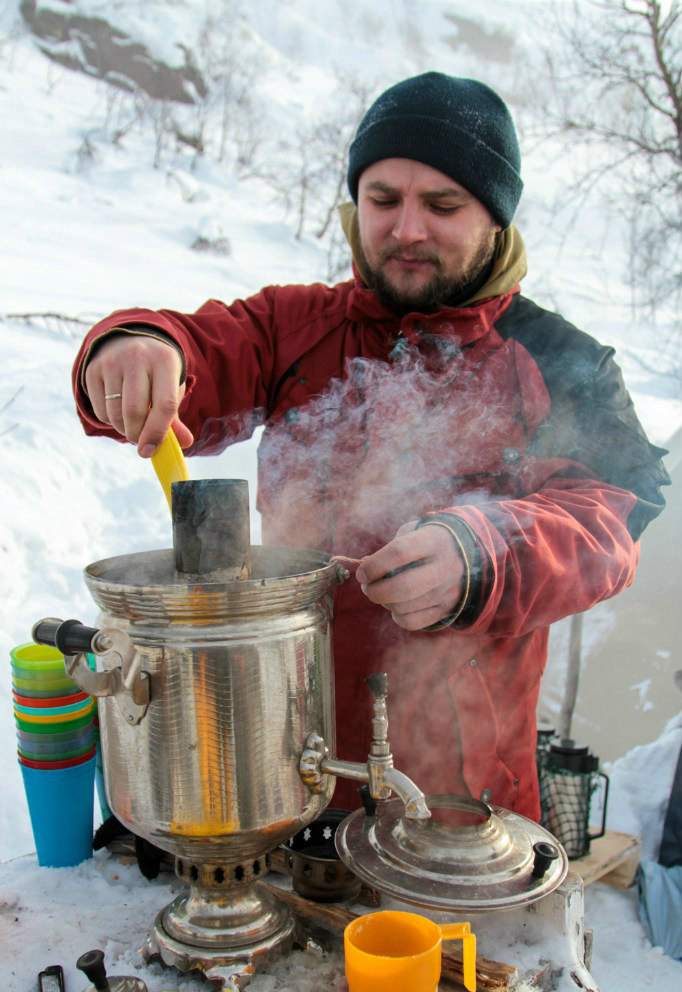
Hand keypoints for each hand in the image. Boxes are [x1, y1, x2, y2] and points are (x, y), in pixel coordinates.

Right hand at [84, 335, 193, 455]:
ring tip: (132, 426)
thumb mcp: (171, 387)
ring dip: (124, 430)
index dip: (158, 433)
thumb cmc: (157, 373)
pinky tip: (119, 412)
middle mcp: (137, 357)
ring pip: (115, 413)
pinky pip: (100, 410)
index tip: (150, 451)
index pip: (164, 405)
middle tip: (141, 441)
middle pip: (135, 411)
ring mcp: (112, 362)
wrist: (131, 340)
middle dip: (137, 435)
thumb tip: (185, 443)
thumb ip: (175, 418)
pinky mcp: (93, 369)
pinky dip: (111, 421)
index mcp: (164, 361)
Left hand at [356, 521, 465, 629]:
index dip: (374, 566)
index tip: (362, 573)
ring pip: (405, 607)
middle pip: (403, 587)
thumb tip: (366, 566)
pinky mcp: (446, 610)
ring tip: (382, 593)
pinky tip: (398, 605)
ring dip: (384, 603)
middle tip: (366, 587)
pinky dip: (398, 616)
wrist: (470, 556)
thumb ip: (388, 548)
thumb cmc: (428, 542)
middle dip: (375, 591)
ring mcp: (447, 591)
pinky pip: (413, 622)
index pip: (399, 553)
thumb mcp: (413, 532)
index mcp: (434, 541)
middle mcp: (444, 567)